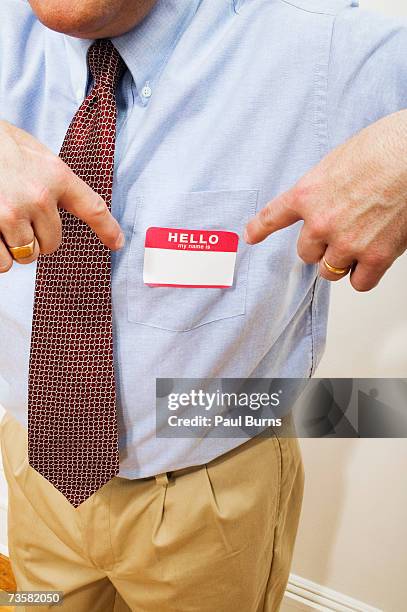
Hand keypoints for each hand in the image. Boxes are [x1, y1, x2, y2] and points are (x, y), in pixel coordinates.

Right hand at [0, 121, 123, 272]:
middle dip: (37, 238)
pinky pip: (4, 263)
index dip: (108, 229)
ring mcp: (12, 213)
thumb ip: (54, 181)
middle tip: (20, 218)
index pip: (93, 208)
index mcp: (56, 175)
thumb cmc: (0, 145)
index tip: (116, 242)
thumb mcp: (35, 154)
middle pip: (52, 244)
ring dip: (16, 247)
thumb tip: (68, 204)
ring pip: (27, 255)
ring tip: (3, 223)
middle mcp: (39, 196)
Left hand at [245, 110, 406, 290]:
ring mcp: (346, 243)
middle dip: (320, 246)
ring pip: (330, 271)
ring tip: (360, 242)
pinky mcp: (375, 257)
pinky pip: (359, 283)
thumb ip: (323, 188)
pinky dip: (364, 276)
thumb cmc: (384, 147)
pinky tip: (373, 260)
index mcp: (307, 194)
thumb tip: (326, 202)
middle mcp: (321, 223)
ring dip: (341, 262)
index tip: (251, 236)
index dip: (259, 228)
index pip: (273, 216)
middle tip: (341, 232)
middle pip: (306, 253)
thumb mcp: (338, 161)